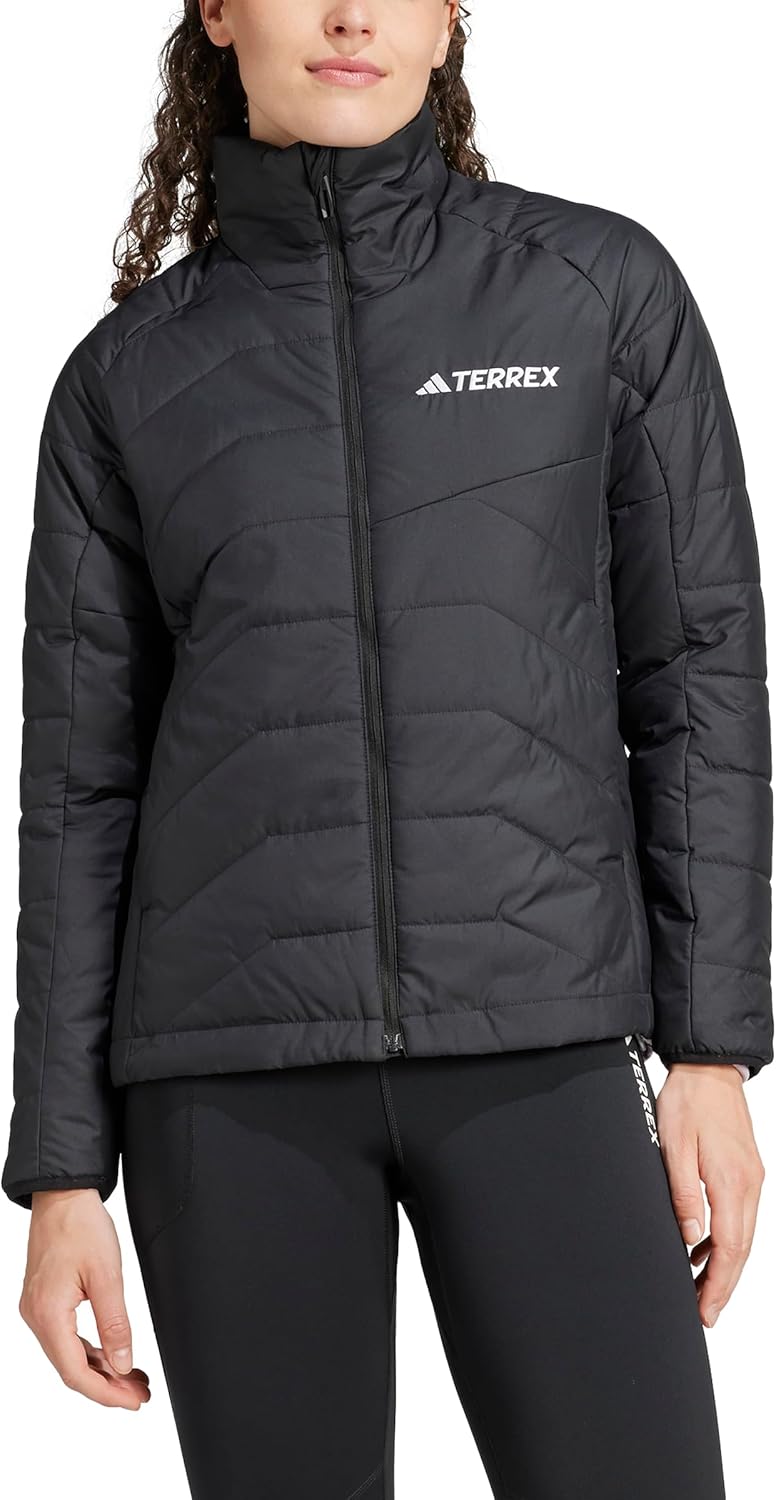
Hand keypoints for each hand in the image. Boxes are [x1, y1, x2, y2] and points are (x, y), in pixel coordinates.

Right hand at [18, 1187, 150, 1409]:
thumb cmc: (81, 1226)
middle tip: (140, 1393)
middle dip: (108, 1385)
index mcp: (48, 1314)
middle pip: (71, 1368)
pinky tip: (113, 1354)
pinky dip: (91, 1350)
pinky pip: (67, 1337)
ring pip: (69, 1354)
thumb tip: (123, 1364)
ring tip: (134, 1378)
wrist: (63, 1195)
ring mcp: (38, 1309)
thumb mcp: (107, 1275)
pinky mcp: (45, 1301)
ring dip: (101, 1369)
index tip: (134, 1400)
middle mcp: (36, 1317)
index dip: (106, 1393)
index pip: (76, 1372)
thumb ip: (115, 1323)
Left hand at [657, 1063, 764, 1327]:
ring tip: (701, 1289)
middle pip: (741, 1250)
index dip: (718, 1285)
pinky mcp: (747, 1171)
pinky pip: (739, 1216)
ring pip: (742, 1235)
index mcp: (731, 1182)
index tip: (706, 1312)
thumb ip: (683, 1193)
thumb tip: (688, 1237)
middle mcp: (749, 1185)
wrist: (709, 1068)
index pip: (729, 1249)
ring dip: (724, 1265)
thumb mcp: (674, 1146)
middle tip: (705, 1313)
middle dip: (723, 1285)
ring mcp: (752, 1178)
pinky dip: (725, 1239)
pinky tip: (703, 1248)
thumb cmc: (688, 1101)